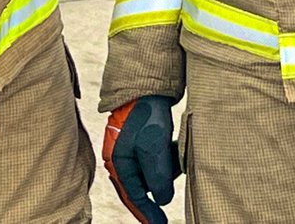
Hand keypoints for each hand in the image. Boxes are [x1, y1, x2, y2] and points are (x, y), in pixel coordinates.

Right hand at [102, 95, 179, 223]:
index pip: (134, 197)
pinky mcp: (143, 138)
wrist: (147, 83)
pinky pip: (155, 158)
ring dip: (164, 170)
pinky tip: (173, 147)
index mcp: (119, 163)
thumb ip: (158, 177)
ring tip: (175, 157)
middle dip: (156, 191)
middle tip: (168, 199)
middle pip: (141, 186)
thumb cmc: (146, 114)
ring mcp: (132, 148)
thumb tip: (162, 200)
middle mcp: (122, 158)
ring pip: (150, 171)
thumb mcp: (154, 148)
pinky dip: (165, 158)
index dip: (148, 214)